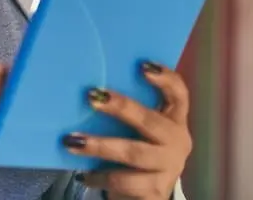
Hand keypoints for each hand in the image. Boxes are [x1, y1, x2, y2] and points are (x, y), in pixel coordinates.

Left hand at [63, 61, 191, 199]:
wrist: (148, 196)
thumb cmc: (138, 153)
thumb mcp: (139, 131)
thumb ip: (127, 113)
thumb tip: (91, 91)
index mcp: (175, 121)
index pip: (179, 95)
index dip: (165, 79)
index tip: (142, 66)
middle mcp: (178, 142)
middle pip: (150, 121)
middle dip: (121, 108)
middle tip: (92, 97)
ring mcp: (169, 167)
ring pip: (133, 153)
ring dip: (100, 146)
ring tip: (72, 141)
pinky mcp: (155, 189)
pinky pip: (124, 180)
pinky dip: (99, 176)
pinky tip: (84, 174)